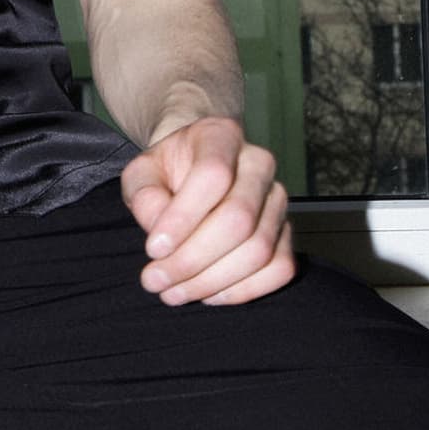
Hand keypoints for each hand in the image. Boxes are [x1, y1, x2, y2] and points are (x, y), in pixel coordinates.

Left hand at [120, 115, 294, 307]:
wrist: (193, 173)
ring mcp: (278, 199)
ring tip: (173, 292)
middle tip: (156, 280)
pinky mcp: (287, 232)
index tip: (152, 249)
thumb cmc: (166, 174)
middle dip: (193, 259)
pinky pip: (278, 269)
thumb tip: (160, 232)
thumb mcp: (141, 173)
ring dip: (212, 280)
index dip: (182, 218)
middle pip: (239, 218)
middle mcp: (258, 163)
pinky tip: (207, 294)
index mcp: (221, 135)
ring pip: (259, 249)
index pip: (213, 175)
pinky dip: (242, 290)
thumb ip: (143, 195)